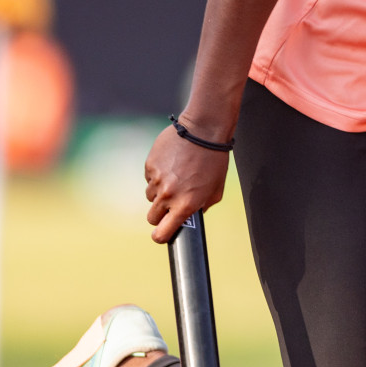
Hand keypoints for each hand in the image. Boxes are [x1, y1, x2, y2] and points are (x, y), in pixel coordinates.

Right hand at [143, 121, 229, 242]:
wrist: (203, 130)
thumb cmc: (214, 160)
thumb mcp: (216, 189)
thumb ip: (203, 207)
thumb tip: (191, 217)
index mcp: (185, 204)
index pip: (162, 233)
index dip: (161, 236)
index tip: (162, 234)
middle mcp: (168, 195)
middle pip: (152, 217)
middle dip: (160, 214)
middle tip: (171, 203)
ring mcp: (156, 180)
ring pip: (150, 196)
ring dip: (159, 192)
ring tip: (176, 177)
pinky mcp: (149, 166)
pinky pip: (149, 178)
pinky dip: (158, 175)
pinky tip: (172, 164)